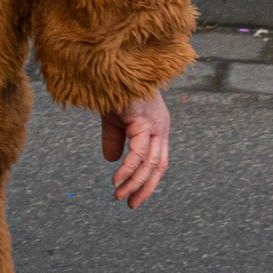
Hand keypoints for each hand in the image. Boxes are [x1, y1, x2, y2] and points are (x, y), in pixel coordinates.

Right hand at [101, 89, 170, 207]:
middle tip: (130, 204)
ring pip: (149, 162)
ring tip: (119, 194)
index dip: (148, 180)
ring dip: (134, 182)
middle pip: (158, 165)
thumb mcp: (113, 119)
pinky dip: (128, 168)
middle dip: (145, 187)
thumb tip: (111, 160)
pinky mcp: (144, 122)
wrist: (112, 68)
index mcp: (156, 127)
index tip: (134, 196)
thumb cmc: (114, 88)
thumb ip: (114, 139)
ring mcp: (155, 125)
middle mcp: (161, 128)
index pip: (157, 160)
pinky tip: (117, 180)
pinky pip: (138, 152)